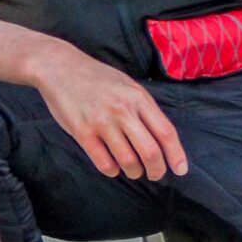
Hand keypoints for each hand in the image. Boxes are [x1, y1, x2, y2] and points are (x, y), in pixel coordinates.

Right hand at [38, 42, 187, 181]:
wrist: (60, 67)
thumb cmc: (97, 78)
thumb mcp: (128, 86)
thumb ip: (144, 109)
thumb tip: (163, 140)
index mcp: (138, 98)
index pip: (166, 132)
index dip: (176, 155)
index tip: (180, 170)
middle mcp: (123, 110)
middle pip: (150, 152)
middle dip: (157, 170)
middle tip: (155, 174)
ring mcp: (102, 122)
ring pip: (128, 162)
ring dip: (134, 172)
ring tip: (134, 170)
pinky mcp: (82, 132)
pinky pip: (104, 163)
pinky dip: (113, 171)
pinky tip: (113, 167)